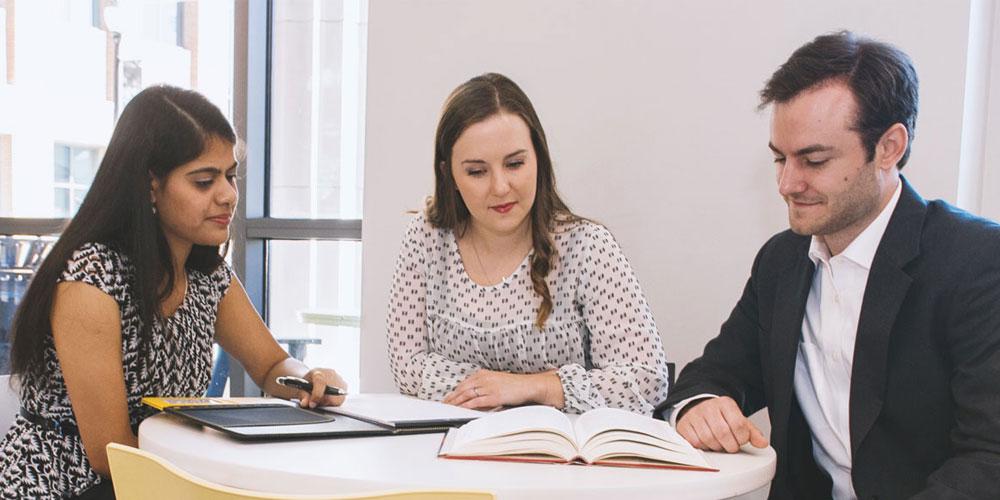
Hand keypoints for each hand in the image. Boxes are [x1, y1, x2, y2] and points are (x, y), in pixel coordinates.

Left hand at [296, 367, 347, 408]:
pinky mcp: (344, 385)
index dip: (316, 395)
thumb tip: (306, 403)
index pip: (320, 382)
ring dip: (329, 402)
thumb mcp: (301, 389)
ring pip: (337, 397)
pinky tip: (327, 398)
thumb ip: (303, 396)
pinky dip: (334, 401)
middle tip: (316, 403)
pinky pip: (341, 398)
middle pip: (331, 391)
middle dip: (323, 401)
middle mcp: (331, 374)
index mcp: (318, 372)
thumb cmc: (307, 383)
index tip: (312, 404)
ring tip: (321, 400)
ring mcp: (339, 379)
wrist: (313, 378)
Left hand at [442, 369, 563, 409]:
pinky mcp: (494, 396)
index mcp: (484, 374)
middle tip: (444, 404)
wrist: (528, 385)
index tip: (448, 397)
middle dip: (452, 397)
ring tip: (448, 408)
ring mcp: (488, 387)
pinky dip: (467, 405)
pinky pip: (477, 401)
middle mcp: (484, 379)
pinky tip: (461, 408)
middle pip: (463, 388)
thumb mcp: (497, 382)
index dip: (455, 391)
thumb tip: (474, 396)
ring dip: (456, 402)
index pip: (464, 383)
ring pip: (467, 394)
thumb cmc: (515, 385)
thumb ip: (485, 386)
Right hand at [676, 396, 767, 452]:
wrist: (697, 407)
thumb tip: (762, 443)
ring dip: (716, 447)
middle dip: (730, 445)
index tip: (741, 439)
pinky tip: (707, 442)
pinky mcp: (684, 425)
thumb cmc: (719, 415)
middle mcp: (709, 408)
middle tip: (730, 445)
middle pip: (723, 433)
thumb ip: (751, 432)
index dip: (742, 438)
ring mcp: (695, 416)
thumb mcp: (737, 419)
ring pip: (708, 439)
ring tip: (719, 443)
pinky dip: (703, 447)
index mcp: (725, 404)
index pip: (739, 424)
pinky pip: (695, 442)